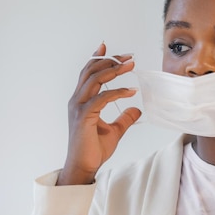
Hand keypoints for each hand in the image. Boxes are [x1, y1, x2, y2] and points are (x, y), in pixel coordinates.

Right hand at [57, 43, 140, 185]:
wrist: (84, 167)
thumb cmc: (94, 149)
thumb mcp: (115, 130)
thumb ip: (125, 119)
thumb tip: (137, 109)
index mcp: (81, 100)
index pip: (87, 73)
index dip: (97, 58)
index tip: (107, 47)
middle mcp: (77, 100)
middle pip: (91, 71)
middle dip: (110, 61)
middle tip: (129, 58)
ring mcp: (78, 108)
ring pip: (94, 80)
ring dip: (114, 71)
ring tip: (130, 67)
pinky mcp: (84, 117)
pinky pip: (101, 98)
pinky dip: (117, 92)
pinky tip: (130, 91)